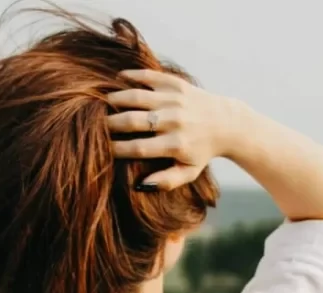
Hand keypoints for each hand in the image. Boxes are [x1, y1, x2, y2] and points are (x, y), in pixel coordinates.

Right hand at [106, 69, 242, 190]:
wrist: (227, 123)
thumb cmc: (202, 152)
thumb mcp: (188, 172)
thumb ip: (166, 180)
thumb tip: (139, 185)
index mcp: (175, 145)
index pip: (137, 148)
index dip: (116, 149)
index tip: (102, 149)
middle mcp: (174, 121)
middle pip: (132, 121)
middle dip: (109, 124)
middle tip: (96, 125)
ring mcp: (175, 100)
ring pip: (135, 97)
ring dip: (114, 99)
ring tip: (101, 103)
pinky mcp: (176, 84)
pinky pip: (148, 77)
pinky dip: (130, 76)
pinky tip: (118, 79)